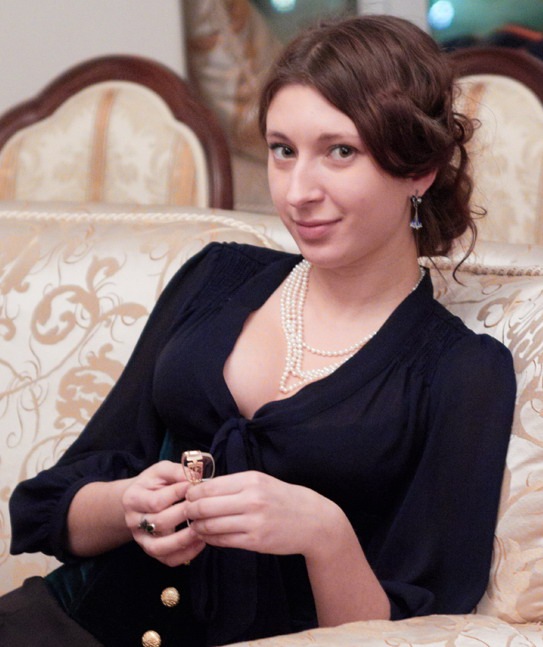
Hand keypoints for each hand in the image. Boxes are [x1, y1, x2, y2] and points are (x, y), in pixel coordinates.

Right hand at [122, 460, 204, 566]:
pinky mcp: (151, 550)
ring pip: (160, 547)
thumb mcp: (161, 470)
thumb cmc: (154, 483)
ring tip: (202, 529)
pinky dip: (186, 554)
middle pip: (159, 523)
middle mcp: (133, 521)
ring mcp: (141, 539)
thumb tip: (195, 476)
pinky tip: (201, 542)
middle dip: (183, 515)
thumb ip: (176, 471)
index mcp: (132, 498)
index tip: (195, 487)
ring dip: (183, 539)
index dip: (178, 494)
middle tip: (202, 507)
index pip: (156, 501)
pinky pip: (168, 560)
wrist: (140, 500)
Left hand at [184, 470, 340, 558]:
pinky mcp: (256, 542)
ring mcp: (254, 522)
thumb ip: (234, 484)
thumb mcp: (261, 481)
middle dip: (190, 510)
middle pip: (204, 506)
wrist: (313, 520)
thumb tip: (201, 488)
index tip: (187, 496)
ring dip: (197, 527)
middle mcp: (252, 499)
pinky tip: (209, 535)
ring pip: (211, 525)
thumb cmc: (283, 498)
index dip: (192, 493)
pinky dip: (211, 539)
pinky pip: (223, 541)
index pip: (209, 486)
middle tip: (186, 512)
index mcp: (251, 480)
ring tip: (195, 526)